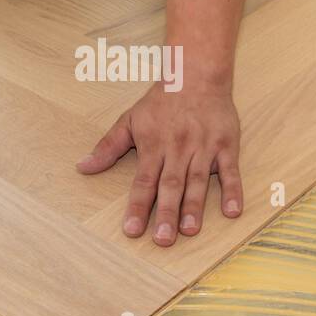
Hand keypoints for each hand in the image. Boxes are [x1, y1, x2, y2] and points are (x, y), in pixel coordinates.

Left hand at [77, 82, 242, 245]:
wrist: (196, 74)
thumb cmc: (160, 102)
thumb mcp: (129, 120)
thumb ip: (107, 147)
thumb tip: (82, 167)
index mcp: (154, 146)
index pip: (143, 182)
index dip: (137, 207)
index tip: (131, 231)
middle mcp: (178, 149)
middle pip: (171, 185)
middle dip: (166, 214)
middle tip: (162, 240)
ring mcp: (204, 147)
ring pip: (197, 181)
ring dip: (194, 207)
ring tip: (190, 231)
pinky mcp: (226, 144)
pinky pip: (231, 171)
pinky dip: (233, 190)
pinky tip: (232, 211)